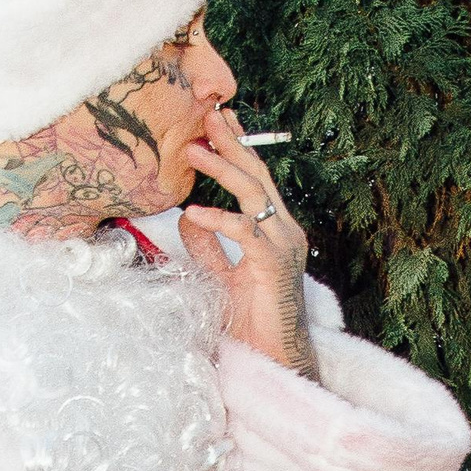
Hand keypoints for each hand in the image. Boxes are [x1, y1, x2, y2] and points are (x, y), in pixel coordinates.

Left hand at [183, 107, 318, 381]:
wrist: (276, 356)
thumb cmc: (254, 319)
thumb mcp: (222, 274)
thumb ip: (208, 245)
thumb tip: (187, 216)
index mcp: (274, 230)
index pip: (256, 180)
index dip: (238, 148)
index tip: (220, 119)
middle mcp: (283, 231)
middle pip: (257, 176)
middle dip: (232, 143)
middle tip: (209, 115)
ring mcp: (283, 246)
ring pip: (254, 195)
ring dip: (223, 169)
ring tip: (194, 150)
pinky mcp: (274, 265)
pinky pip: (245, 233)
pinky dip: (219, 219)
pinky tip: (195, 211)